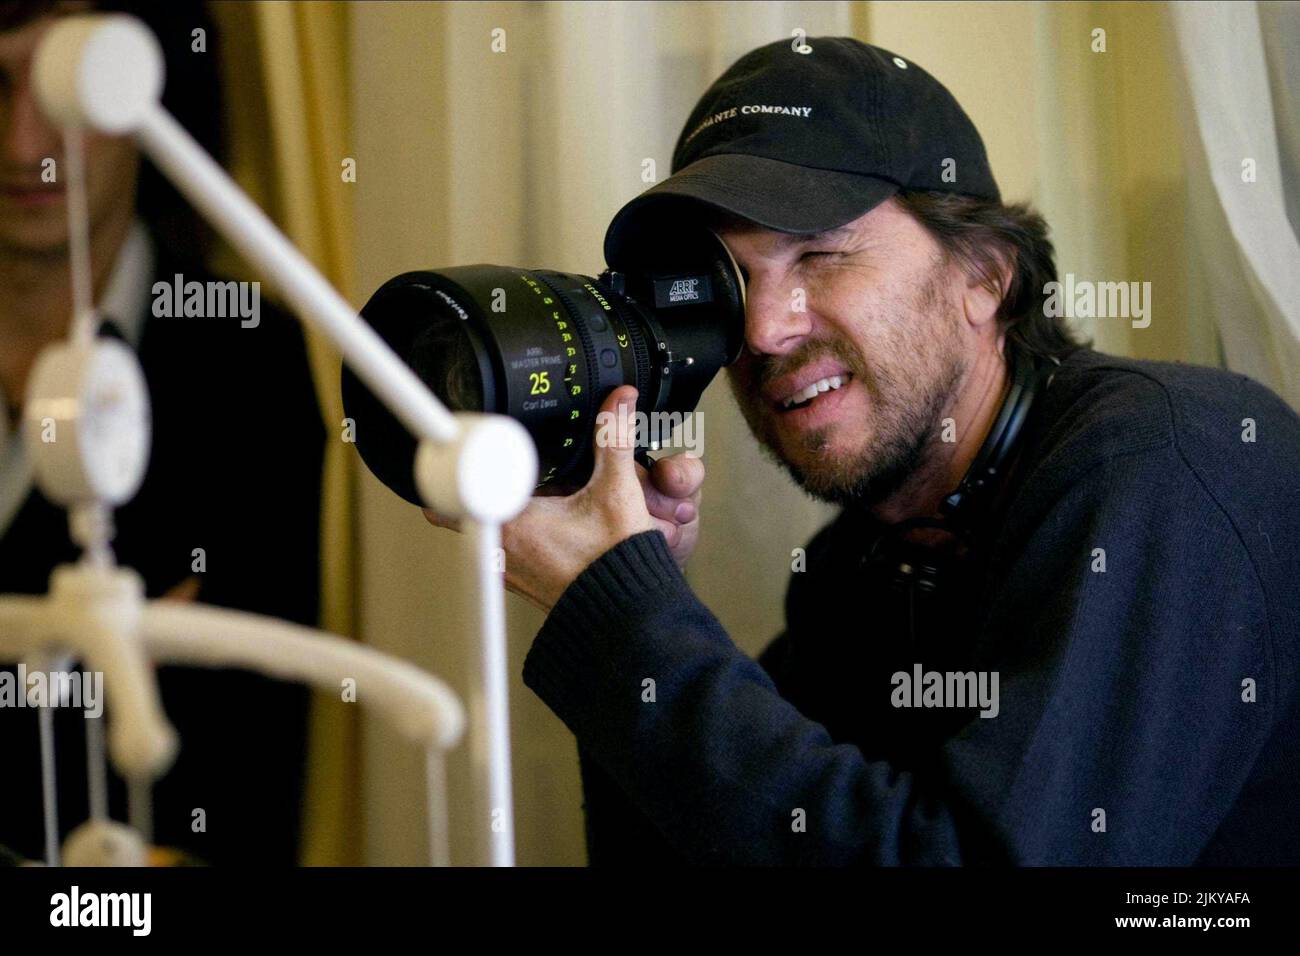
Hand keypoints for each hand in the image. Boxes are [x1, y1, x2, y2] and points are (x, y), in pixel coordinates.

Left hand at [423, 386, 702, 612]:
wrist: (630, 614)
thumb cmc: (617, 566)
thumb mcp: (617, 492)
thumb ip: (613, 439)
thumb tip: (617, 404)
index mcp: (512, 525)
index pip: (441, 503)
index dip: (439, 475)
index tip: (442, 456)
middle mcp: (503, 551)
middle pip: (462, 510)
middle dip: (474, 485)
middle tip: (484, 463)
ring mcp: (510, 570)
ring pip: (483, 530)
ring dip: (495, 510)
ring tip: (517, 492)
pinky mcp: (524, 579)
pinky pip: (503, 548)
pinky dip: (514, 531)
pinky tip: (541, 520)